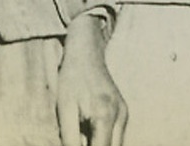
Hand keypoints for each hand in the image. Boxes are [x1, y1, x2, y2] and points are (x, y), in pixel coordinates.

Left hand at [56, 13, 126, 145]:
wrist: (86, 52)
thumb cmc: (72, 79)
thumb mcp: (65, 110)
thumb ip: (70, 138)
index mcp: (105, 116)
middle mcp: (120, 116)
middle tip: (78, 140)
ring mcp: (124, 113)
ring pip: (117, 144)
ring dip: (100, 144)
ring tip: (82, 134)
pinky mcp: (123, 111)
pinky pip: (116, 135)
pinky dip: (103, 140)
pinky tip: (88, 133)